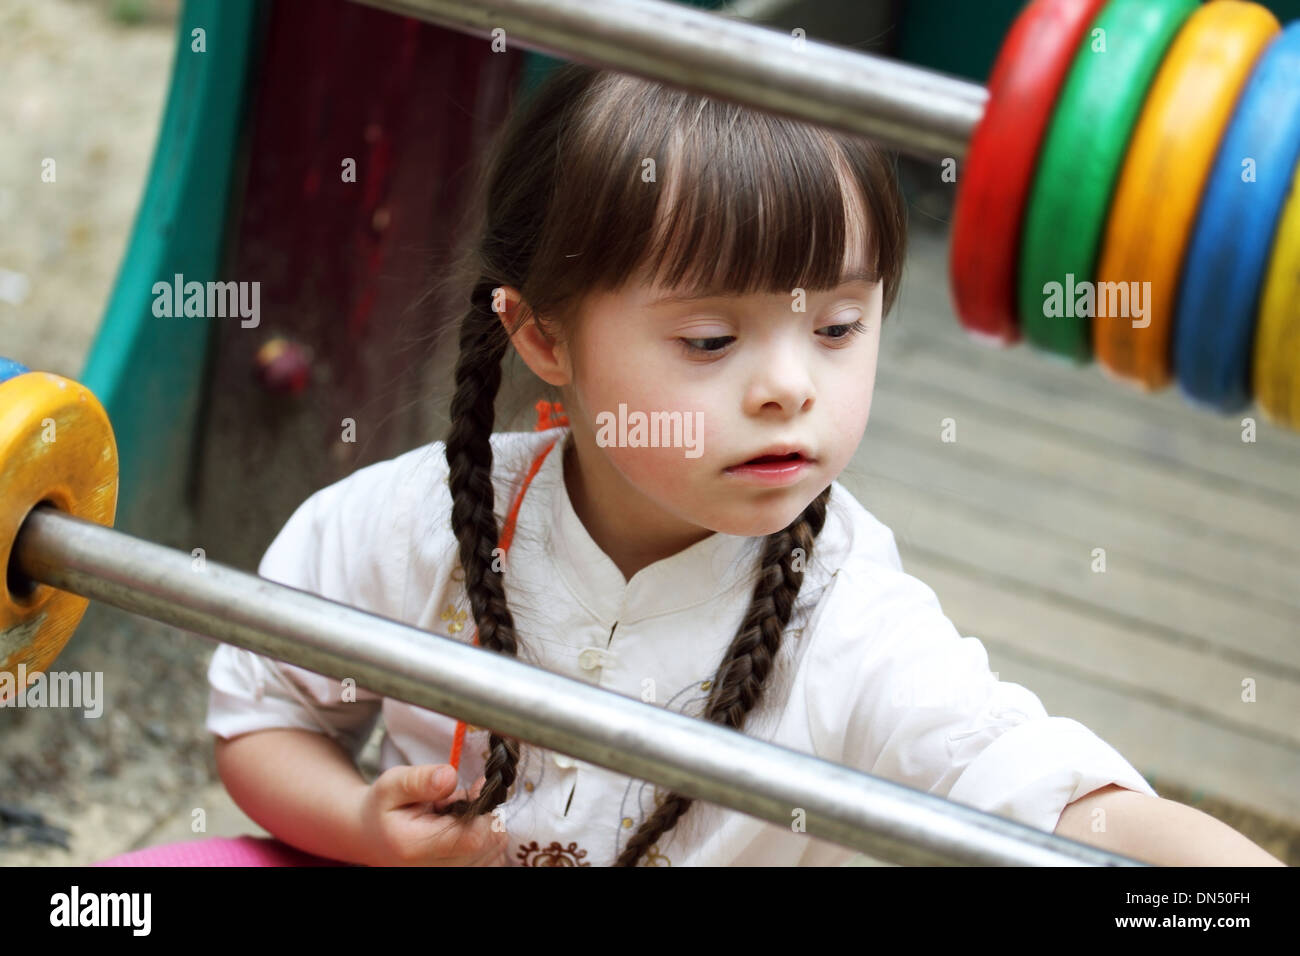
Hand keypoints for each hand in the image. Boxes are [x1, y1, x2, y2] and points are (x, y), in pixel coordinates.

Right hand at [357, 764, 511, 865]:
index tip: (473, 792)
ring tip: (456, 818)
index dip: (483, 811)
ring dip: (484, 829)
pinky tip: (463, 832)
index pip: (472, 837)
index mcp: (414, 847)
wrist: (371, 836)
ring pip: (493, 853)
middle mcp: (431, 870)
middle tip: (459, 803)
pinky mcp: (457, 876)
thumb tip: (449, 776)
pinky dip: (486, 843)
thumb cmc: (384, 807)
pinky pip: (491, 861)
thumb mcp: (393, 783)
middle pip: (487, 845)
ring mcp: (445, 877)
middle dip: (484, 817)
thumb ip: (421, 779)